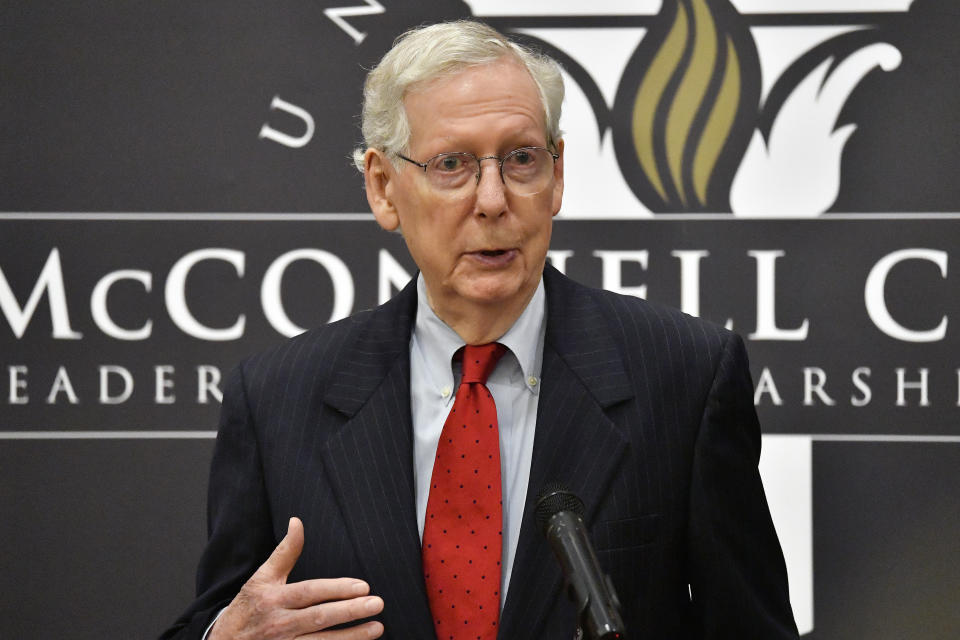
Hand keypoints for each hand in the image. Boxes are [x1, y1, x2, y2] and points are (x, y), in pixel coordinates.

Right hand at [209, 517, 383, 639]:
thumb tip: (297, 521)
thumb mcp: (261, 578)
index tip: (362, 586)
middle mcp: (279, 623)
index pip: (310, 593)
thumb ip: (284, 552)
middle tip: (377, 603)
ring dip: (352, 637)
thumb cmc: (248, 607)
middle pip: (320, 617)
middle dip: (350, 611)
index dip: (336, 589)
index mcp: (273, 599)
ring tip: (377, 628)